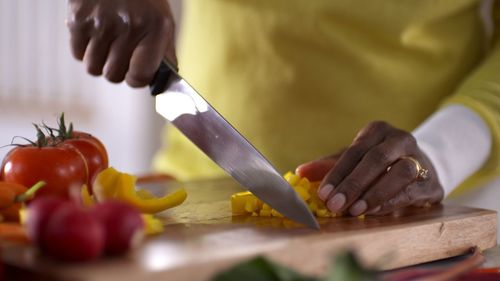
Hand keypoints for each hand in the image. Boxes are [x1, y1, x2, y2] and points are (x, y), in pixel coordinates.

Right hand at [67, 0, 175, 86]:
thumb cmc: (143, 0)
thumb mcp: (163, 22)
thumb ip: (164, 54)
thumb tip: (162, 84)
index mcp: (156, 29)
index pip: (141, 76)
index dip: (135, 79)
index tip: (134, 73)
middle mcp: (130, 26)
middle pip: (113, 75)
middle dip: (116, 69)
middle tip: (119, 52)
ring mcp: (102, 23)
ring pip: (93, 68)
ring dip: (98, 61)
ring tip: (106, 42)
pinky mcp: (79, 19)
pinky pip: (77, 54)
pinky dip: (84, 49)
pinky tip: (94, 33)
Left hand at [297, 121, 443, 215]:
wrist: (420, 167)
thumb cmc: (377, 164)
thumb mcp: (352, 160)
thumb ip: (328, 166)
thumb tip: (300, 172)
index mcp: (378, 130)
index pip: (355, 150)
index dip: (337, 173)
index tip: (323, 193)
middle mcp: (401, 139)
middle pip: (377, 158)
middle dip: (354, 184)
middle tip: (335, 204)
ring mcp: (421, 159)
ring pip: (401, 172)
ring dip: (375, 193)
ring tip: (355, 210)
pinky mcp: (432, 182)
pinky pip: (413, 191)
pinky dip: (392, 202)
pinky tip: (374, 211)